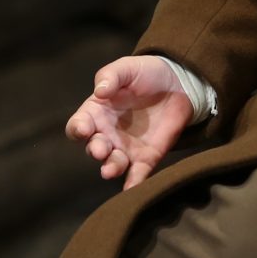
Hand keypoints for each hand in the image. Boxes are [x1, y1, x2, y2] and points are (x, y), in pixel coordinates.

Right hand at [65, 55, 195, 190]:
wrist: (179, 83)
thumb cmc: (146, 74)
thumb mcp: (127, 68)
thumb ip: (111, 76)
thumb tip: (100, 91)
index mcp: (97, 112)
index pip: (79, 125)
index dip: (78, 128)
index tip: (84, 129)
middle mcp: (107, 133)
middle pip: (93, 147)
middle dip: (94, 150)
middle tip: (100, 149)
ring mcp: (126, 147)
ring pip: (112, 164)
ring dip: (110, 167)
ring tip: (110, 169)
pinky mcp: (147, 157)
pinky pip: (137, 174)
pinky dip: (133, 183)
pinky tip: (132, 189)